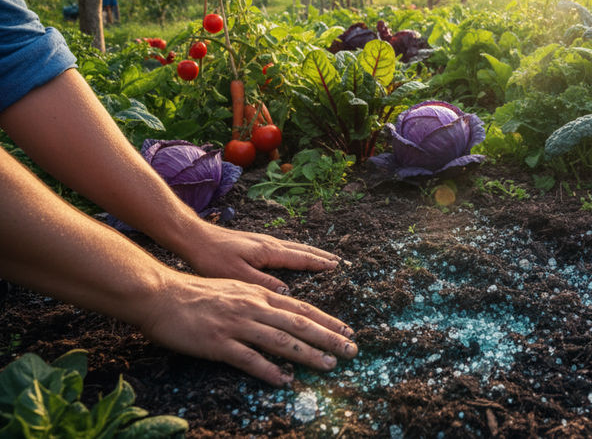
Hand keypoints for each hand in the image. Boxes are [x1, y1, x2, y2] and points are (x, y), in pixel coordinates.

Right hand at [140, 273, 356, 385]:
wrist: (161, 295)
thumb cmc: (196, 294)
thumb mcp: (234, 289)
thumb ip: (258, 300)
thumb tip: (280, 311)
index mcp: (258, 293)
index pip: (301, 307)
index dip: (327, 320)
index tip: (347, 331)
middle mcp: (253, 306)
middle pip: (300, 323)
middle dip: (329, 338)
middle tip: (351, 351)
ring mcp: (237, 324)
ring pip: (281, 340)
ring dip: (308, 354)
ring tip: (329, 366)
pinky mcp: (218, 343)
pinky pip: (249, 359)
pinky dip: (270, 371)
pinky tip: (285, 381)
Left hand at [180, 225, 345, 293]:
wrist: (194, 237)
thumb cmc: (211, 258)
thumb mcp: (235, 275)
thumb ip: (261, 283)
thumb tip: (286, 291)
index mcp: (268, 251)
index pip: (300, 258)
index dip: (319, 264)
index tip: (336, 267)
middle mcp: (270, 244)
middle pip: (302, 250)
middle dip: (321, 256)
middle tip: (339, 261)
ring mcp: (263, 242)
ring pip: (294, 247)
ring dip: (311, 252)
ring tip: (324, 257)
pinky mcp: (255, 243)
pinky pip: (285, 247)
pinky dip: (298, 251)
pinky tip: (296, 254)